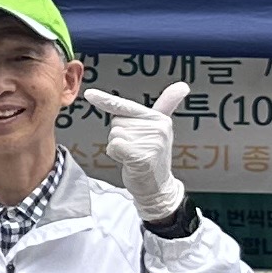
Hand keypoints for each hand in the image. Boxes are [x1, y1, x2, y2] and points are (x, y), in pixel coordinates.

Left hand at [67, 80, 193, 222]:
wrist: (158, 187)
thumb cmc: (152, 157)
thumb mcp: (158, 130)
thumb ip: (165, 106)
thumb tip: (182, 86)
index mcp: (160, 119)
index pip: (127, 106)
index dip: (106, 100)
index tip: (89, 94)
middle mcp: (157, 128)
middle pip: (117, 122)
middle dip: (121, 136)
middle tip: (136, 148)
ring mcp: (150, 142)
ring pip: (114, 134)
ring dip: (118, 147)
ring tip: (134, 155)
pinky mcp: (141, 156)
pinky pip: (114, 146)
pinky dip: (116, 155)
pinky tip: (130, 162)